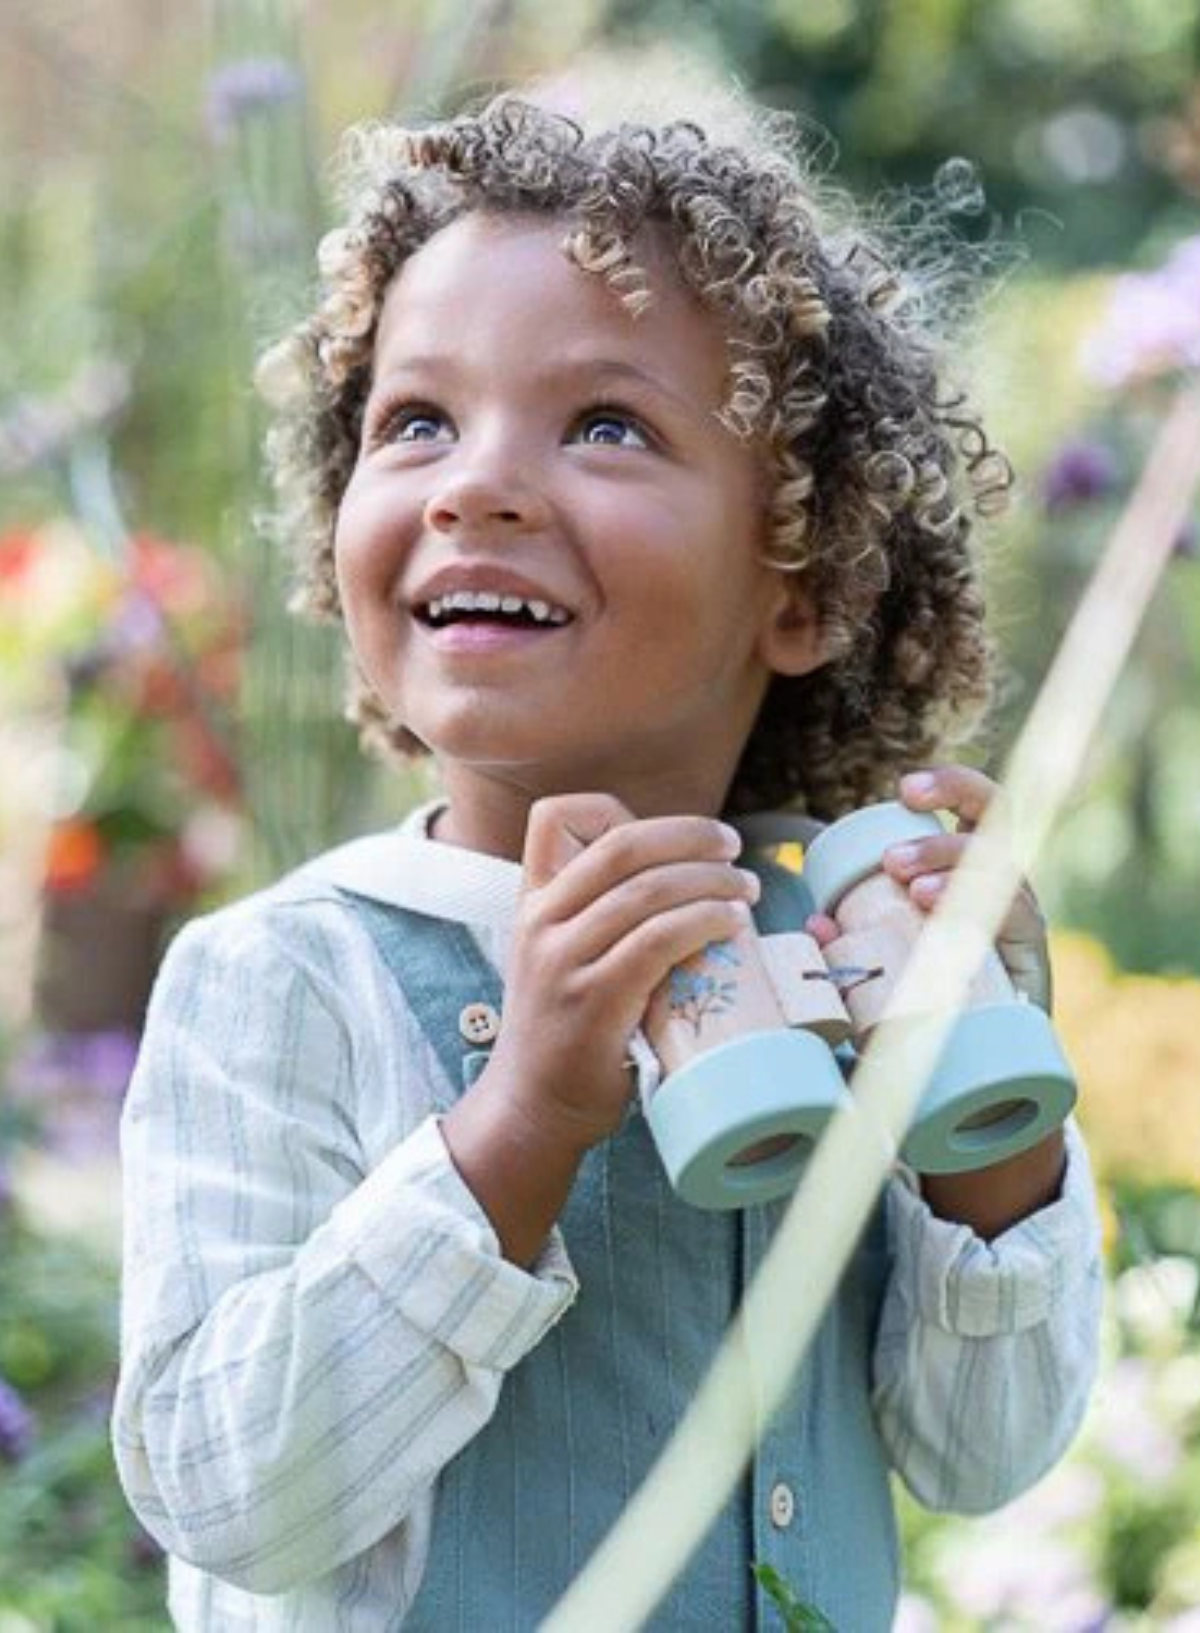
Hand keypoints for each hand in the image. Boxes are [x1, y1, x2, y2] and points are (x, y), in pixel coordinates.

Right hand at [480, 793, 760, 1150]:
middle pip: (623, 845)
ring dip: (712, 881)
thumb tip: (680, 879)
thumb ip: (593, 916)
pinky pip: (658, 940)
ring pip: (649, 890)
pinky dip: (704, 921)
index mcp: (533, 901)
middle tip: (732, 847)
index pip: (554, 817)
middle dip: (690, 835)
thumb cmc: (564, 1033)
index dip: (617, 808)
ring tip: (746, 891)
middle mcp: (541, 921)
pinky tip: (731, 924)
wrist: (532, 1107)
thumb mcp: (557, 956)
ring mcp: (563, 960)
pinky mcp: (593, 1001)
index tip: (673, 834)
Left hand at [805, 764, 1051, 1009]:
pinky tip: (943, 911)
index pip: (976, 810)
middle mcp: (1004, 885)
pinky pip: (1019, 919)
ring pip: (1002, 865)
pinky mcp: (1032, 958)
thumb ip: (851, 946)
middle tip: (895, 853)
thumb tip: (815, 923)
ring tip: (912, 889)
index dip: (950, 787)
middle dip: (956, 804)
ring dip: (954, 866)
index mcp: (973, 872)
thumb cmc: (927, 1005)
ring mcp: (1022, 919)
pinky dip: (981, 909)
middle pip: (1000, 817)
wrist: (973, 1065)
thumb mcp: (884, 965)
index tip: (905, 791)